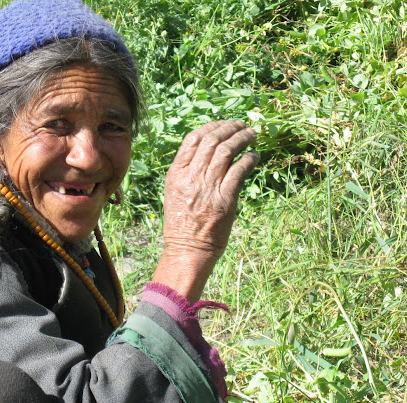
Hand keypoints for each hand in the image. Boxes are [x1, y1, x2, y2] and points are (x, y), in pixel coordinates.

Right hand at [152, 120, 258, 300]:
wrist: (188, 249)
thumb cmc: (182, 224)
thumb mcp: (176, 193)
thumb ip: (188, 173)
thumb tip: (209, 153)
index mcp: (176, 174)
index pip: (193, 139)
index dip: (210, 126)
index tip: (223, 124)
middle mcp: (191, 178)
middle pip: (211, 141)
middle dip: (229, 128)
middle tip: (242, 125)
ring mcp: (208, 188)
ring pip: (226, 151)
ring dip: (242, 139)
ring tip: (252, 135)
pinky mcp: (225, 200)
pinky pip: (239, 170)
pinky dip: (249, 159)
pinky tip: (255, 156)